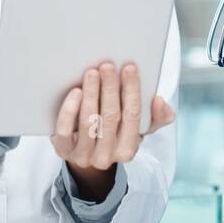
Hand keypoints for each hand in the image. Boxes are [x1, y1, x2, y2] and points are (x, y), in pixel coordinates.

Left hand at [50, 62, 174, 198]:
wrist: (83, 154)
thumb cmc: (113, 134)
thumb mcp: (137, 129)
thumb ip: (156, 117)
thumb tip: (160, 102)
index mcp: (128, 150)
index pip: (133, 116)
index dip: (132, 90)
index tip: (129, 68)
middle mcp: (107, 156)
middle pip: (110, 117)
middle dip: (110, 88)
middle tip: (107, 66)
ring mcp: (84, 155)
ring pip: (88, 122)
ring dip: (91, 94)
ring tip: (91, 73)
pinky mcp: (63, 150)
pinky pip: (65, 130)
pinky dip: (70, 110)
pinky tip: (75, 92)